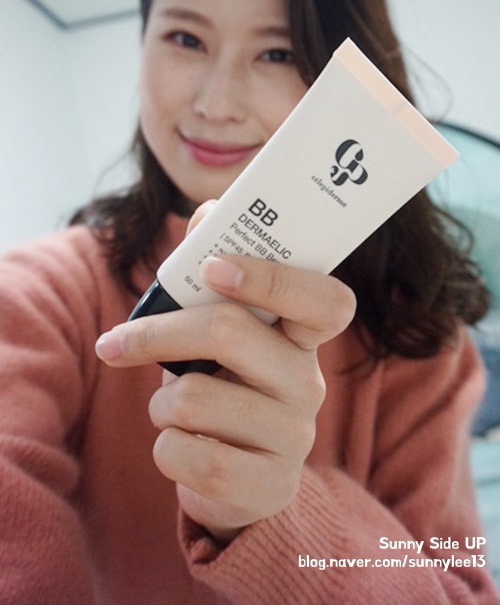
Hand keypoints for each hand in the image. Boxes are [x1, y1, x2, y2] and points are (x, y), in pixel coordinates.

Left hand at [95, 210, 355, 541]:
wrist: (235, 478)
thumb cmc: (224, 388)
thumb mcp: (223, 333)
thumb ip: (215, 271)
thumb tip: (208, 216)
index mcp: (304, 338)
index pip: (326, 301)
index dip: (273, 279)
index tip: (215, 269)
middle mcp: (309, 383)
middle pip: (231, 333)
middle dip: (158, 333)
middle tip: (116, 342)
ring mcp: (294, 438)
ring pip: (192, 398)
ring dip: (160, 403)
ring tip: (174, 411)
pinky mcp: (267, 486)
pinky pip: (185, 454)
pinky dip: (164, 448)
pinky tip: (183, 448)